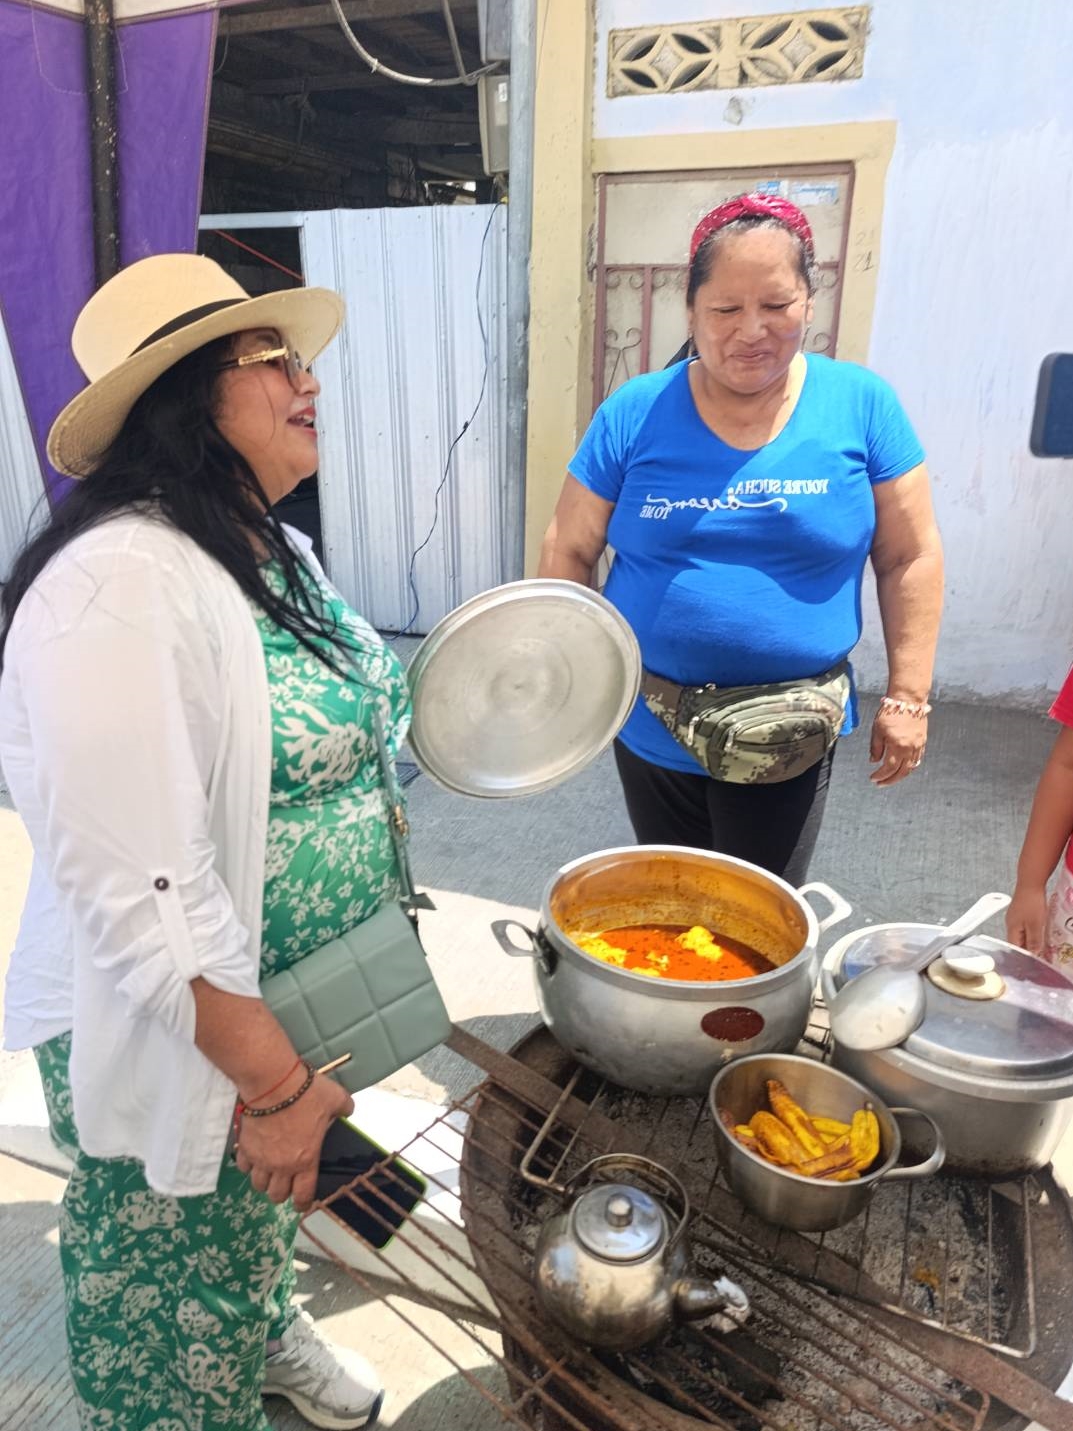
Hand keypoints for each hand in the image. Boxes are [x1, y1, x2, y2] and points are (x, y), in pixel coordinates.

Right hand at [234, 1071, 352, 1210]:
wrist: (273, 1083)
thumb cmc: (306, 1094)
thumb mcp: (336, 1098)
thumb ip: (345, 1108)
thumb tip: (348, 1110)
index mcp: (305, 1160)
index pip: (302, 1195)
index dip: (302, 1204)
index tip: (301, 1204)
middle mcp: (281, 1166)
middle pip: (276, 1195)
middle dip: (281, 1193)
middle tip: (285, 1182)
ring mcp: (260, 1158)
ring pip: (257, 1184)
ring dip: (264, 1180)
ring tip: (268, 1170)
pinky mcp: (244, 1147)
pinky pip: (242, 1166)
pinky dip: (248, 1164)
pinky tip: (253, 1156)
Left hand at [869, 707, 926, 785]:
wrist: (908, 700)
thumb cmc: (890, 712)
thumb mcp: (877, 730)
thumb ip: (875, 748)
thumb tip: (874, 761)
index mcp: (898, 746)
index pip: (889, 768)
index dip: (881, 775)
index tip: (873, 778)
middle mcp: (910, 748)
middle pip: (902, 772)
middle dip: (890, 780)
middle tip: (880, 784)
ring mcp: (918, 746)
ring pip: (911, 767)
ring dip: (900, 775)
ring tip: (890, 778)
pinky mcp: (923, 742)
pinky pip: (917, 759)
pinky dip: (910, 767)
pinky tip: (902, 768)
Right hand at [1005, 884, 1047, 954]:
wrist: (1031, 883)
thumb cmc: (1032, 902)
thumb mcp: (1036, 925)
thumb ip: (1034, 941)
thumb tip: (1033, 954)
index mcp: (1012, 929)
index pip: (1015, 948)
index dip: (1024, 957)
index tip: (1034, 963)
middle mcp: (1010, 924)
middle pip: (1017, 942)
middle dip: (1027, 949)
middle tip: (1040, 956)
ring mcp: (1014, 917)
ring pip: (1021, 934)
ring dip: (1030, 940)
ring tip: (1041, 946)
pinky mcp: (1019, 912)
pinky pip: (1024, 926)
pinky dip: (1031, 932)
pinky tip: (1039, 931)